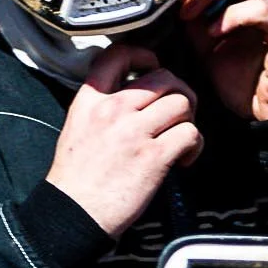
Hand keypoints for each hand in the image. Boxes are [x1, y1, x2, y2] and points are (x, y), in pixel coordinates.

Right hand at [43, 41, 202, 236]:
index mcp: (91, 100)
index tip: (152, 67)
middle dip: (179, 91)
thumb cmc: (76, 177)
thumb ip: (103, 106)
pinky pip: (190, 134)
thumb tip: (136, 96)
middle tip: (177, 111)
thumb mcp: (77, 126)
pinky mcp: (153, 157)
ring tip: (179, 137)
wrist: (73, 213)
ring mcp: (134, 132)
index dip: (144, 55)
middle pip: (163, 78)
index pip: (118, 55)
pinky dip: (194, 145)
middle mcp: (113, 110)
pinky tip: (182, 158)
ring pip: (182, 102)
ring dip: (188, 119)